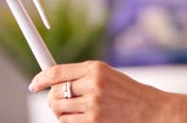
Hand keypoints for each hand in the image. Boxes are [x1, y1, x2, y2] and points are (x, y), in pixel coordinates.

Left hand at [29, 60, 178, 121]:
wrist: (151, 110)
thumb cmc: (130, 94)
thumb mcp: (109, 76)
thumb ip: (84, 77)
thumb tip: (54, 83)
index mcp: (95, 68)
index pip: (57, 72)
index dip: (41, 78)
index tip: (34, 84)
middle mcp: (93, 84)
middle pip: (55, 93)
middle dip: (52, 99)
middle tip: (59, 102)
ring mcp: (93, 104)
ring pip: (58, 110)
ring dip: (61, 112)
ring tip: (74, 111)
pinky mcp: (93, 121)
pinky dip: (69, 122)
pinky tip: (81, 118)